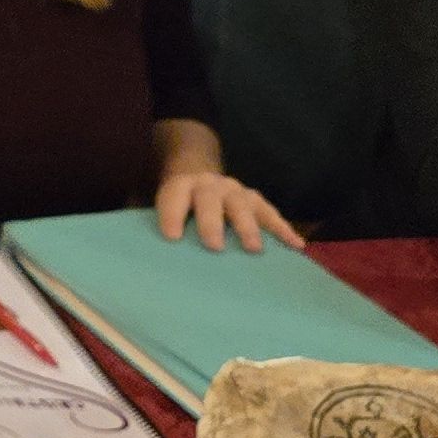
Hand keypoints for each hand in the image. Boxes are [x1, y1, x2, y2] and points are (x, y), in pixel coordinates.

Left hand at [153, 170, 304, 252]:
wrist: (196, 178)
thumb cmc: (177, 208)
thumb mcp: (160, 210)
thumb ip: (152, 226)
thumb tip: (141, 259)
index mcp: (181, 186)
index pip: (174, 196)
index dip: (171, 214)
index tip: (171, 237)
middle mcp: (209, 185)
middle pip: (210, 199)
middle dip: (212, 222)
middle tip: (214, 246)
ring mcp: (235, 191)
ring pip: (242, 204)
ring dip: (248, 226)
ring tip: (254, 249)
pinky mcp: (255, 200)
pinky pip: (270, 214)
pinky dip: (283, 229)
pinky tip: (296, 246)